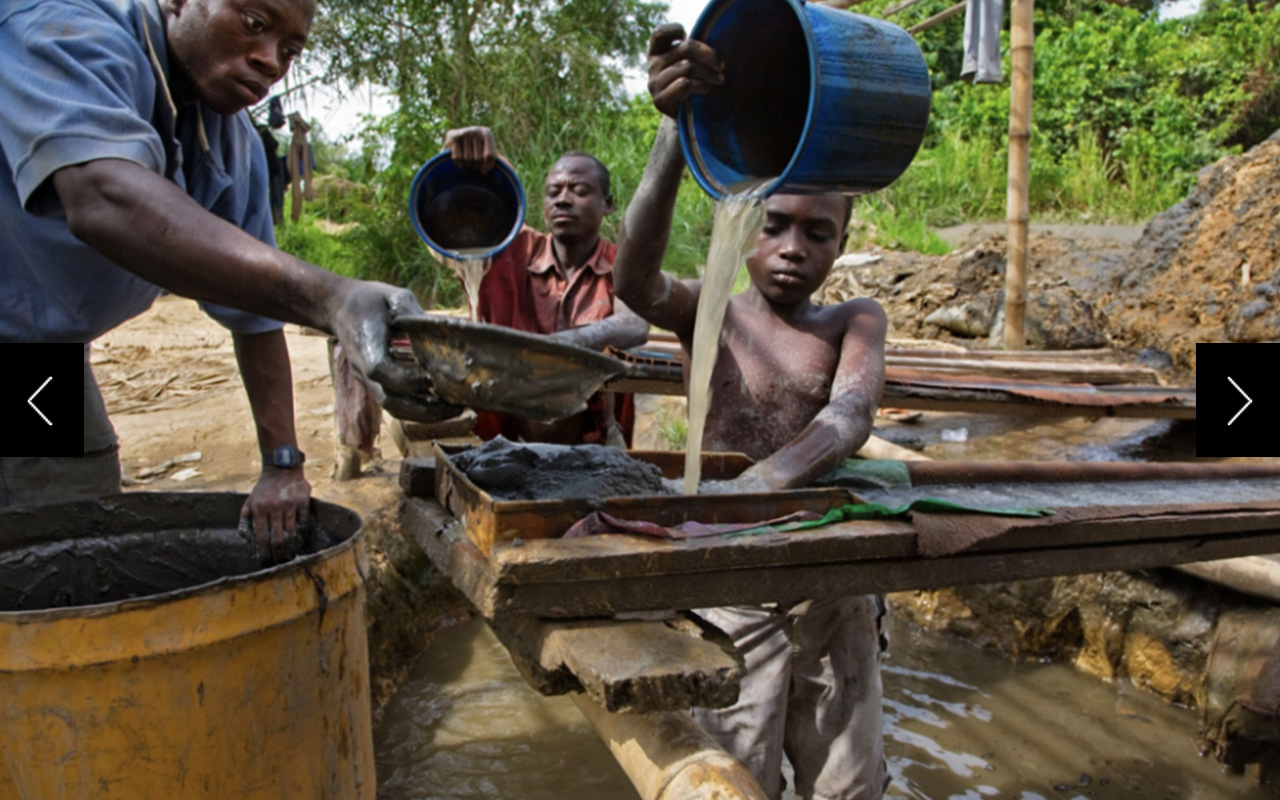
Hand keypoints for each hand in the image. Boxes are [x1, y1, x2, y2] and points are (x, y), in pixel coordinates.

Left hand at [241, 466, 310, 563]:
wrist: (282, 468)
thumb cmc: (265, 487)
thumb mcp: (250, 499)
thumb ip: (245, 517)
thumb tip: (244, 536)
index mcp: (259, 509)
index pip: (261, 536)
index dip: (263, 551)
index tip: (265, 561)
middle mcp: (274, 508)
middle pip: (277, 538)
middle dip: (278, 553)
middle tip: (280, 562)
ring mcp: (290, 505)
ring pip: (292, 532)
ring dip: (291, 546)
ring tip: (291, 554)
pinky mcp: (303, 501)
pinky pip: (303, 520)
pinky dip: (302, 530)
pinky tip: (301, 537)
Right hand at [329, 281, 463, 421]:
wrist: (339, 309)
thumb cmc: (369, 301)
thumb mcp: (392, 297)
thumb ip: (413, 313)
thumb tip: (441, 328)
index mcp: (366, 344)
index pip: (381, 370)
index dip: (407, 378)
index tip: (432, 375)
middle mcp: (363, 369)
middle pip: (389, 400)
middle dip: (424, 408)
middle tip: (456, 405)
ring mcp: (368, 380)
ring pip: (393, 408)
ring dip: (424, 414)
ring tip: (454, 409)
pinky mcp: (375, 384)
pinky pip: (395, 404)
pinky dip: (417, 410)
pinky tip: (441, 405)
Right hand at [443, 126, 497, 172]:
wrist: (455, 141)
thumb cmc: (476, 150)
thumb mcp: (489, 153)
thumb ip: (501, 161)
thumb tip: (511, 169)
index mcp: (487, 133)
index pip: (490, 156)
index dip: (486, 167)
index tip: (483, 170)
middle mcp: (476, 130)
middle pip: (478, 159)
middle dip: (475, 166)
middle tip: (473, 164)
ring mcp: (463, 132)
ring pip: (467, 159)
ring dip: (466, 165)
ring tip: (466, 161)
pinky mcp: (452, 137)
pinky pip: (457, 158)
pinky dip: (458, 164)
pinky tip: (459, 160)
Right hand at [647, 23, 723, 117]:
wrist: (683, 117)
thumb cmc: (691, 82)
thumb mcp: (689, 61)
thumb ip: (692, 50)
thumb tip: (713, 39)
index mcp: (656, 51)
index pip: (660, 32)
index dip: (676, 30)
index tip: (690, 38)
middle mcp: (653, 65)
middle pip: (686, 47)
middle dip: (709, 55)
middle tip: (721, 65)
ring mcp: (654, 83)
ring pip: (688, 67)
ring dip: (709, 73)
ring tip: (718, 79)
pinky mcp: (660, 100)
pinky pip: (685, 84)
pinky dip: (701, 86)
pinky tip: (706, 89)